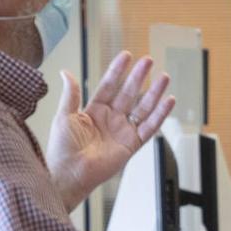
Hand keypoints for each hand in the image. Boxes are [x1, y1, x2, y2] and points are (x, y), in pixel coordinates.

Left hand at [46, 51, 175, 211]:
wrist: (68, 175)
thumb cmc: (61, 149)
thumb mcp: (64, 117)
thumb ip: (71, 95)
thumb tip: (65, 72)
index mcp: (94, 111)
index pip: (109, 85)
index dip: (118, 71)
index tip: (127, 56)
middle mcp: (110, 119)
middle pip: (128, 93)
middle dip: (139, 77)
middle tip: (148, 61)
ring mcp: (122, 131)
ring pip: (142, 107)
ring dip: (154, 92)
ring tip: (164, 77)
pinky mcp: (132, 145)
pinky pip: (150, 127)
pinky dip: (160, 115)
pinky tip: (168, 102)